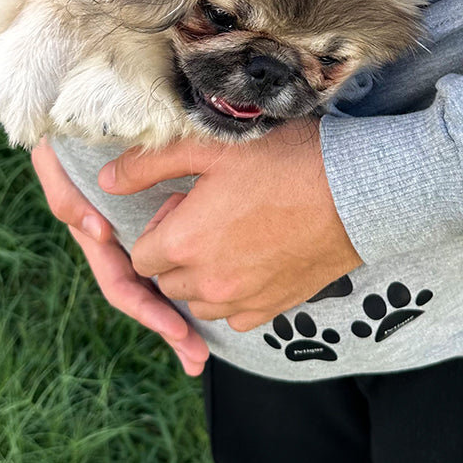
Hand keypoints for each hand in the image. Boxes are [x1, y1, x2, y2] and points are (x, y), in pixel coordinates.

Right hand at [30, 139, 209, 375]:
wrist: (81, 95)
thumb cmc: (72, 128)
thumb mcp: (60, 158)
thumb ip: (68, 194)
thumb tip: (98, 234)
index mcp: (97, 229)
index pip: (120, 282)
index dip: (146, 310)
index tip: (176, 329)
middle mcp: (117, 235)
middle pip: (143, 292)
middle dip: (168, 326)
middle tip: (198, 357)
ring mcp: (136, 226)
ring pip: (161, 276)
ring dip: (180, 311)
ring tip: (204, 347)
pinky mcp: (158, 210)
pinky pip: (175, 249)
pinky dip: (193, 273)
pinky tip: (219, 294)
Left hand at [98, 118, 362, 331]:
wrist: (355, 193)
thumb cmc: (284, 161)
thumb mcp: (210, 148)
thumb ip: (149, 164)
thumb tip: (107, 181)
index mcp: (182, 243)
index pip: (141, 255)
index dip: (160, 226)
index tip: (186, 202)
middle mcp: (206, 283)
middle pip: (168, 280)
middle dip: (178, 251)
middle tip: (212, 212)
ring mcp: (242, 301)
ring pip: (200, 300)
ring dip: (205, 275)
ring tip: (234, 233)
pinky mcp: (273, 309)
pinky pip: (237, 315)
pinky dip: (237, 293)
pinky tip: (257, 256)